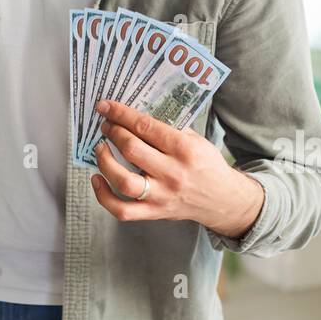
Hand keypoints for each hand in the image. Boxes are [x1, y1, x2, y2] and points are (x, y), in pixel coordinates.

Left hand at [90, 98, 264, 239]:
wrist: (223, 200)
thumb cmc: (206, 165)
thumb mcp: (196, 140)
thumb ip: (169, 129)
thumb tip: (135, 116)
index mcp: (184, 150)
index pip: (145, 127)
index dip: (120, 114)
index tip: (105, 106)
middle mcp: (172, 173)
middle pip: (132, 150)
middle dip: (112, 132)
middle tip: (106, 125)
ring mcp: (162, 196)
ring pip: (124, 181)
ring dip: (105, 161)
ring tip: (100, 148)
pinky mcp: (154, 213)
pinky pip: (122, 210)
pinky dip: (103, 196)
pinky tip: (98, 179)